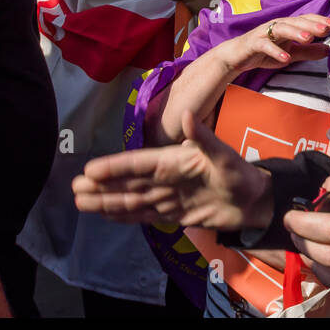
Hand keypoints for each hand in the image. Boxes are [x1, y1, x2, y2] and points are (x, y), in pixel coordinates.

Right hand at [72, 111, 271, 229]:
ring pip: (133, 199)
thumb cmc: (242, 174)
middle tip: (73, 190)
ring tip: (80, 203)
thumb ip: (205, 138)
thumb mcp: (225, 156)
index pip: (140, 163)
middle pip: (130, 182)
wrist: (256, 202)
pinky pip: (145, 215)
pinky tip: (106, 214)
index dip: (115, 167)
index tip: (90, 171)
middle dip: (102, 186)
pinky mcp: (174, 214)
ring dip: (108, 201)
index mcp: (176, 159)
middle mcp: (168, 177)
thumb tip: (187, 114)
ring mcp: (169, 196)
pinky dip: (125, 216)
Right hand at [208, 14, 329, 75]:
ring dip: (295, 32)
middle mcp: (276, 26)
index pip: (305, 20)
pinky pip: (264, 45)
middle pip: (296, 21)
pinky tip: (285, 58)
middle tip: (326, 28)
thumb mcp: (290, 54)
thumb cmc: (264, 52)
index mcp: (287, 26)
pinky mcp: (252, 43)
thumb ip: (308, 52)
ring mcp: (263, 33)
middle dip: (311, 24)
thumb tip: (329, 50)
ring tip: (308, 38)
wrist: (235, 56)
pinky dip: (275, 50)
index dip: (319, 20)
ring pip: (281, 28)